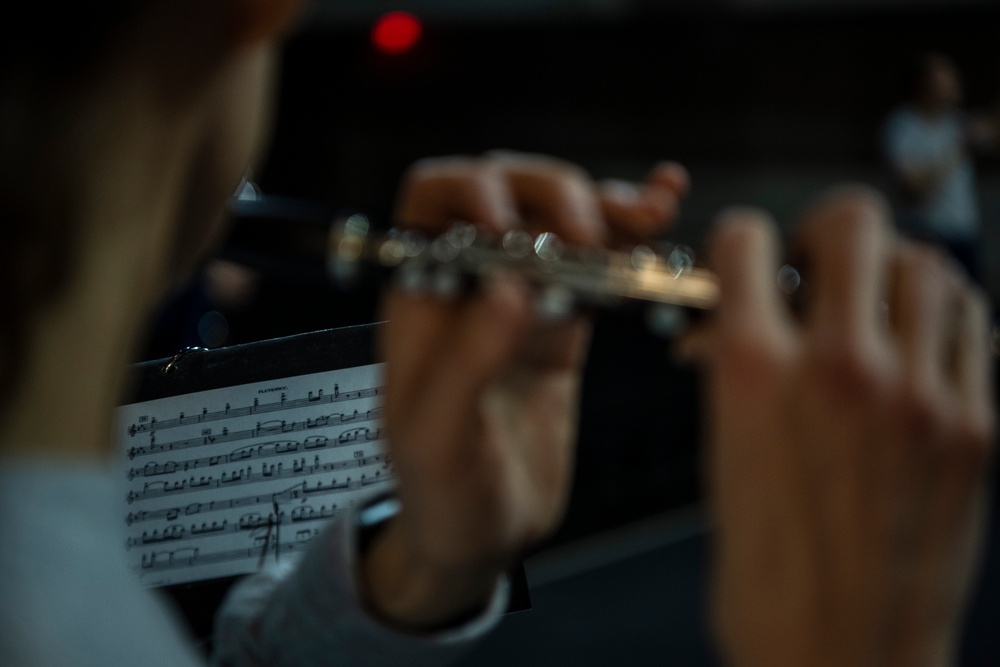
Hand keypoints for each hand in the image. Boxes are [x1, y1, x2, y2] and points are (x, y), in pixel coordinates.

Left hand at [361, 151, 687, 629]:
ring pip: (563, 223)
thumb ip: (468, 360)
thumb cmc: (438, 490)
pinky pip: (598, 267)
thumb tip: (512, 285)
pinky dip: (629, 238)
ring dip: (606, 207)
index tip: (512, 224)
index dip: (473, 190)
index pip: (434, 200)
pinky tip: (658, 213)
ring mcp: (522, 300)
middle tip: (589, 234)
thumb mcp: (437, 435)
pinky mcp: (564, 326)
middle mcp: (471, 283)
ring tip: (649, 211)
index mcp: (422, 294)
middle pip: (510, 194)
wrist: (479, 535)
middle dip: (554, 196)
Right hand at [683, 188, 995, 666]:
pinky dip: (942, 319)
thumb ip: (737, 370)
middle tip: (816, 259)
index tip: (748, 255)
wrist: (839, 652)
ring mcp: (921, 395)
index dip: (740, 242)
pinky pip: (972, 328)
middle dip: (824, 229)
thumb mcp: (722, 454)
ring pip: (927, 265)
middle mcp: (842, 370)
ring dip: (892, 270)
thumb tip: (741, 322)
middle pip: (853, 224)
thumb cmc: (768, 574)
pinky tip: (918, 345)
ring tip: (873, 302)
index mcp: (756, 375)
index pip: (747, 242)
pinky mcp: (976, 427)